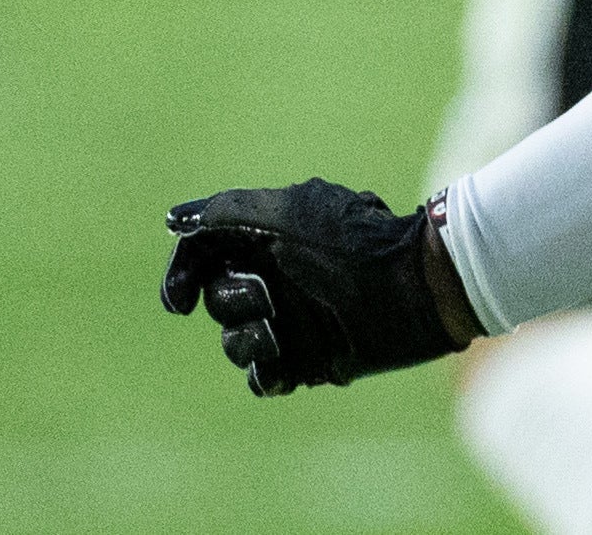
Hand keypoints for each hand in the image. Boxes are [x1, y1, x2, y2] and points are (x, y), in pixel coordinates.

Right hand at [161, 180, 475, 394]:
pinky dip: (264, 375)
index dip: (182, 274)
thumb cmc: (357, 240)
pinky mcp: (309, 360)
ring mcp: (292, 320)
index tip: (179, 300)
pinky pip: (263, 379)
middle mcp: (276, 279)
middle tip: (267, 296)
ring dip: (246, 340)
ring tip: (278, 333)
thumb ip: (229, 212)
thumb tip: (175, 220)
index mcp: (268, 238)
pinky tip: (283, 366)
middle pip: (217, 298)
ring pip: (235, 342)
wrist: (416, 285)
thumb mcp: (292, 211)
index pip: (204, 255)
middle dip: (231, 300)